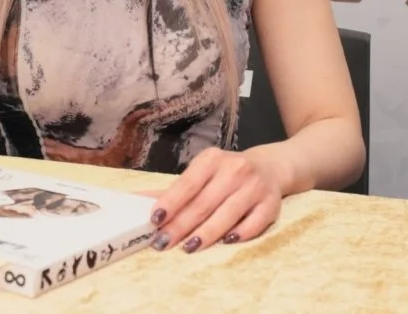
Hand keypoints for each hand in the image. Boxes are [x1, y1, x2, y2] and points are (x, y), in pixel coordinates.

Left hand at [145, 147, 282, 252]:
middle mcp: (234, 169)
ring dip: (206, 233)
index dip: (170, 202)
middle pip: (204, 203)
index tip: (155, 220)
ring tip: (188, 248)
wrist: (269, 168)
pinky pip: (255, 223)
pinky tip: (226, 242)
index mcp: (211, 159)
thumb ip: (173, 190)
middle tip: (163, 243)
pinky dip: (240, 234)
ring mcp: (255, 187)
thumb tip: (135, 200)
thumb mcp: (201, 174)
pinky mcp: (271, 204)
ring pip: (227, 214)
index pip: (187, 184)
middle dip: (181, 225)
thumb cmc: (225, 174)